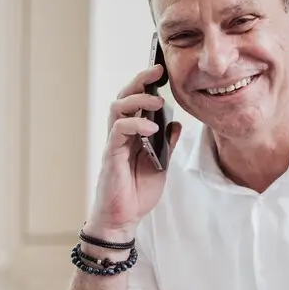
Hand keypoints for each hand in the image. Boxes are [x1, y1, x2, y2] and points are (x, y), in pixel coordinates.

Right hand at [88, 66, 181, 238]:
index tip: (162, 70)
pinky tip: (151, 127)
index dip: (146, 83)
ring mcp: (114, 143)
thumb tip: (177, 123)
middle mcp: (121, 133)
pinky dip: (135, 124)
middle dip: (140, 80)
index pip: (136, 101)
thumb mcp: (161, 164)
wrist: (124, 218)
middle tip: (158, 70)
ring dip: (138, 99)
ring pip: (118, 107)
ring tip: (157, 101)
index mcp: (133, 133)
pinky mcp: (111, 155)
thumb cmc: (138, 192)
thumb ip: (167, 144)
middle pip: (124, 96)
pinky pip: (118, 131)